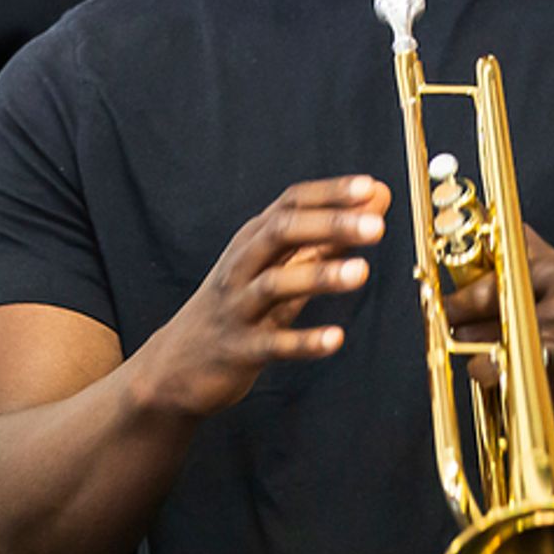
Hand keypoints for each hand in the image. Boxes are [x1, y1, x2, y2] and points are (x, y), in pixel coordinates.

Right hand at [134, 175, 389, 419]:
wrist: (176, 366)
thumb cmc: (238, 305)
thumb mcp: (279, 266)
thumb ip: (328, 235)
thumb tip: (377, 196)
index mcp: (254, 240)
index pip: (290, 204)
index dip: (329, 194)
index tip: (370, 187)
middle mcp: (241, 266)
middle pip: (281, 233)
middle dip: (328, 225)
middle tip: (376, 226)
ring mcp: (236, 307)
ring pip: (274, 283)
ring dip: (319, 276)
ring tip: (361, 271)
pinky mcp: (238, 350)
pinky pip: (272, 343)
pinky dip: (303, 341)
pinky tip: (335, 339)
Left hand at [442, 225, 553, 414]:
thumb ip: (514, 244)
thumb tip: (475, 220)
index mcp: (552, 274)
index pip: (484, 292)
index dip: (455, 306)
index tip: (446, 311)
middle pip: (483, 333)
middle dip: (465, 339)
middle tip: (466, 337)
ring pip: (496, 368)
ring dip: (483, 368)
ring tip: (491, 359)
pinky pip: (522, 395)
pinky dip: (511, 390)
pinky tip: (521, 376)